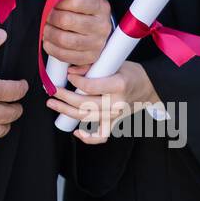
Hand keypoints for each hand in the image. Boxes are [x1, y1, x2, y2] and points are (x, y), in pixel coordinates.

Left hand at [42, 0, 111, 65]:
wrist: (99, 29)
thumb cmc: (85, 10)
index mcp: (100, 6)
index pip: (77, 1)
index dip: (59, 1)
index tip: (55, 3)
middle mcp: (102, 26)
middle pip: (66, 21)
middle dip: (50, 18)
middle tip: (48, 17)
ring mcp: (97, 44)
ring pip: (63, 40)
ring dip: (48, 33)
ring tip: (47, 28)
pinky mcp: (89, 58)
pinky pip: (63, 55)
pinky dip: (51, 48)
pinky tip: (49, 41)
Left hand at [45, 60, 159, 143]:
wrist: (148, 88)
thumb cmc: (131, 73)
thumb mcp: (115, 63)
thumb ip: (92, 66)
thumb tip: (71, 70)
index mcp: (118, 86)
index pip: (91, 87)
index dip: (76, 81)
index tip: (67, 75)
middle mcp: (116, 104)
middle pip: (85, 104)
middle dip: (64, 97)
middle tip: (51, 90)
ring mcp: (115, 116)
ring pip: (87, 118)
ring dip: (66, 112)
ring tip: (53, 103)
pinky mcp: (114, 123)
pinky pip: (101, 136)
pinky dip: (88, 137)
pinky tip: (76, 132)